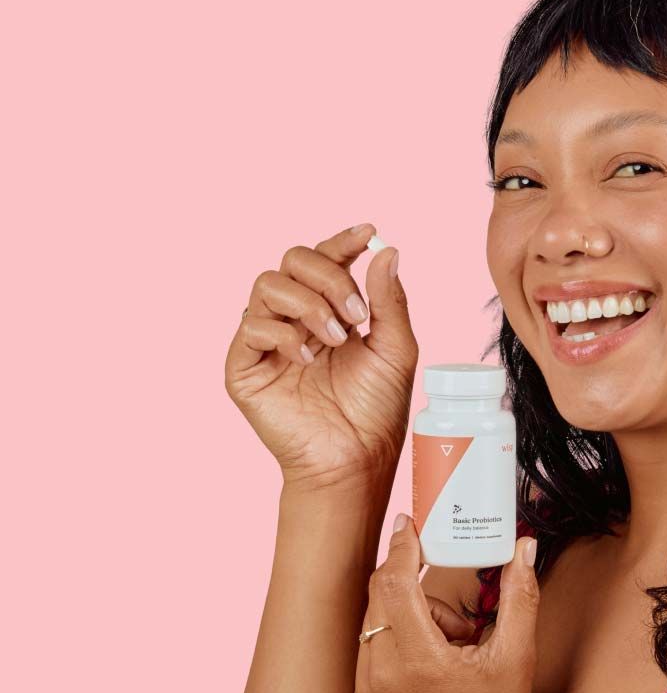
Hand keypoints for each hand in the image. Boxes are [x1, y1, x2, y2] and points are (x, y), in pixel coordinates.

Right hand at [224, 225, 417, 490]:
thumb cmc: (377, 411)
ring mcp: (268, 341)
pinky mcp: (245, 367)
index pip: (327, 260)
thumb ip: (389, 300)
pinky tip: (306, 358)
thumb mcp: (395, 349)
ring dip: (308, 304)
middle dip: (328, 277)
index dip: (342, 241)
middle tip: (356, 314)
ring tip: (335, 339)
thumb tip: (386, 249)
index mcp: (331, 311)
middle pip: (293, 260)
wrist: (355, 459)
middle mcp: (296, 319)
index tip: (367, 232)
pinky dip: (283, 333)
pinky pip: (251, 326)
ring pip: (268, 284)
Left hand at [354, 515, 539, 692]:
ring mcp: (368, 687)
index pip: (393, 583)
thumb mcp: (517, 657)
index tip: (409, 522)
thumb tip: (525, 547)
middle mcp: (381, 673)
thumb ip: (520, 595)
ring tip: (452, 641)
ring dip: (409, 609)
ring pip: (376, 617)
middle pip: (381, 594)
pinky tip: (435, 656)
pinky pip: (373, 643)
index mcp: (418, 660)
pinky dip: (400, 633)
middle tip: (450, 591)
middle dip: (413, 581)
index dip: (401, 546)